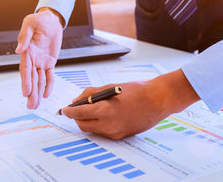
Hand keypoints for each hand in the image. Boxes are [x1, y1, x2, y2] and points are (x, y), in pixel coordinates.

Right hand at [15, 8, 63, 108]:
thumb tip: (19, 49)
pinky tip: (46, 94)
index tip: (26, 92)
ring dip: (38, 92)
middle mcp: (32, 59)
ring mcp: (41, 61)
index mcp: (26, 51)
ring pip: (39, 80)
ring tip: (34, 105)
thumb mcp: (30, 22)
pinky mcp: (50, 62)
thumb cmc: (39, 20)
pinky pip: (49, 75)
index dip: (26, 81)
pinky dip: (48, 84)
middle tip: (30, 105)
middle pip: (32, 78)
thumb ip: (25, 36)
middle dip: (31, 93)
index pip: (26, 69)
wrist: (51, 19)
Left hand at [62, 70, 199, 139]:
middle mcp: (109, 124)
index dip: (69, 112)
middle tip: (77, 110)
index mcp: (105, 109)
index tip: (64, 110)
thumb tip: (77, 99)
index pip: (78, 114)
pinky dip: (100, 124)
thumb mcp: (111, 87)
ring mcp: (115, 132)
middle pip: (83, 125)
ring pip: (93, 130)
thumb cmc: (137, 90)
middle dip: (77, 118)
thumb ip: (92, 93)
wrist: (158, 100)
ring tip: (93, 110)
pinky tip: (105, 115)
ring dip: (88, 121)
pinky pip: (104, 132)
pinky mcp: (121, 136)